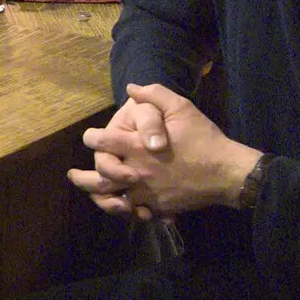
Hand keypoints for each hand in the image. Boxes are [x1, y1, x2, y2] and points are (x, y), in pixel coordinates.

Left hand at [69, 84, 262, 219]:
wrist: (227, 173)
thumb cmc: (203, 139)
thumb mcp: (181, 108)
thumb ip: (154, 95)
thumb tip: (132, 87)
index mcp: (138, 147)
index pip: (102, 143)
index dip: (92, 139)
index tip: (90, 137)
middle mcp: (137, 172)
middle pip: (99, 179)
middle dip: (82, 177)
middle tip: (72, 174)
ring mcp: (146, 193)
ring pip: (113, 201)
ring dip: (98, 198)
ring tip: (90, 195)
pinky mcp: (158, 207)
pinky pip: (134, 212)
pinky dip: (124, 211)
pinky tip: (119, 206)